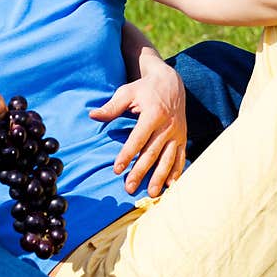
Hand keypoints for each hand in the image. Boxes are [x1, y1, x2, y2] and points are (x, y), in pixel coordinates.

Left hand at [90, 61, 186, 196]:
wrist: (171, 82)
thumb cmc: (144, 89)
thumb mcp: (127, 92)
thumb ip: (111, 107)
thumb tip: (92, 115)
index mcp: (153, 114)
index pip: (138, 139)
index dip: (127, 154)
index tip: (117, 169)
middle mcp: (167, 126)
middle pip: (152, 153)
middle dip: (140, 172)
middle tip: (129, 188)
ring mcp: (177, 133)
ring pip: (168, 159)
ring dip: (159, 177)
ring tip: (150, 194)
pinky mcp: (183, 137)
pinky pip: (181, 157)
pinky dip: (176, 173)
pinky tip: (170, 186)